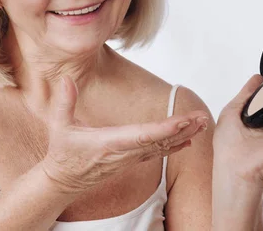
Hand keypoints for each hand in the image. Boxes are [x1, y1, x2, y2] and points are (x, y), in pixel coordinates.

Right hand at [41, 75, 209, 193]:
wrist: (64, 182)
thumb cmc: (63, 153)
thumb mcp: (60, 127)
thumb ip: (64, 103)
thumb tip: (66, 79)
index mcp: (110, 143)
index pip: (143, 135)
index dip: (165, 128)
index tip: (183, 120)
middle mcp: (124, 153)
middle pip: (160, 141)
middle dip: (183, 129)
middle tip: (202, 117)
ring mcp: (129, 159)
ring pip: (162, 147)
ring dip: (183, 135)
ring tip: (202, 123)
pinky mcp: (130, 161)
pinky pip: (157, 153)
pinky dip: (174, 146)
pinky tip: (189, 140)